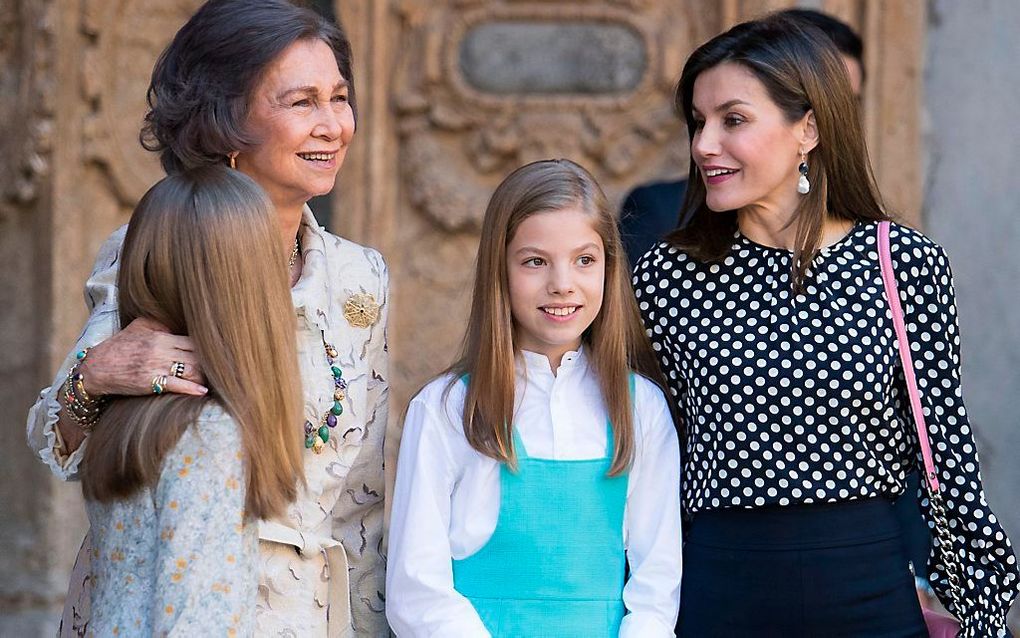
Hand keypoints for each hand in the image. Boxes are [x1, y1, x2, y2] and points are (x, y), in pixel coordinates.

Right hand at [79, 317, 207, 396]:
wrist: (97, 367)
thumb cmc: (119, 347)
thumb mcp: (138, 327)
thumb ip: (160, 324)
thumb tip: (177, 325)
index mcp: (161, 337)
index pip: (192, 341)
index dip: (205, 348)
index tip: (214, 354)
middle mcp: (161, 351)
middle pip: (195, 356)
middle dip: (208, 364)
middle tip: (217, 370)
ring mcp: (156, 367)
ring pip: (190, 370)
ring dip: (203, 377)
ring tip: (211, 381)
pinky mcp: (151, 382)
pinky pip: (176, 385)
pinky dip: (191, 389)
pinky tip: (201, 392)